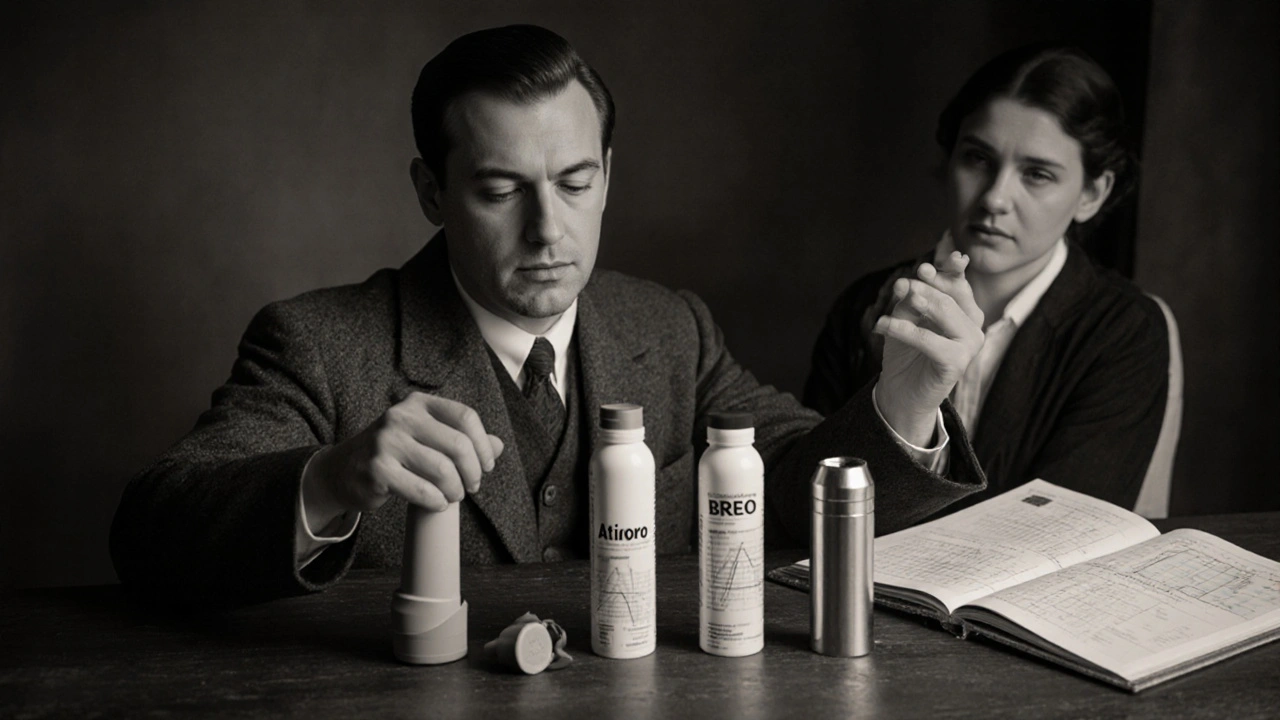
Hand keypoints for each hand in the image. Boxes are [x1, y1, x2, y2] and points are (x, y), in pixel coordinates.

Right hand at [302, 393, 504, 528]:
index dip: (483, 445)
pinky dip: (436, 501)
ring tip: (452, 496)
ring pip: (443, 470)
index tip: (486, 465)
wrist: (342, 471)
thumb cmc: (392, 454)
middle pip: (458, 445)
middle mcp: (401, 416)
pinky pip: (422, 490)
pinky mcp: (377, 469)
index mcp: (418, 404)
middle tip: (471, 487)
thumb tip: (498, 446)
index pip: (466, 417)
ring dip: (455, 490)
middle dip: (472, 472)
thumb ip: (461, 439)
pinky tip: (437, 503)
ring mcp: (386, 442)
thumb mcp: (425, 437)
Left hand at [874, 251, 983, 445]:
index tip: (925, 266)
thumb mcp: (904, 317)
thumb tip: (905, 283)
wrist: (901, 391)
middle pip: (950, 296)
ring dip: (917, 302)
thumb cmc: (905, 351)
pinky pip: (929, 339)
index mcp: (964, 311)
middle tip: (900, 285)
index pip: (958, 284)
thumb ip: (909, 300)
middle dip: (925, 286)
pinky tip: (882, 325)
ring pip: (944, 312)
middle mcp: (973, 326)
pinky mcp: (958, 363)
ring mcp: (970, 345)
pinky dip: (903, 330)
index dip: (945, 271)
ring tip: (897, 296)